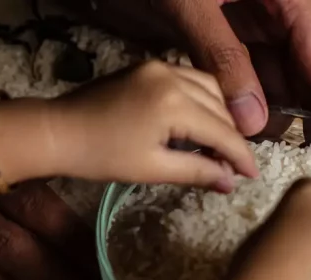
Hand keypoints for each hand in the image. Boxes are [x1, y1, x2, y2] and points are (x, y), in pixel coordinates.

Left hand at [47, 60, 257, 191]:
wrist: (57, 132)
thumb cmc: (100, 156)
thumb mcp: (151, 169)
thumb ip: (196, 171)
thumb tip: (230, 182)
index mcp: (174, 103)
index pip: (222, 131)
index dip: (240, 156)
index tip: (253, 177)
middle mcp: (172, 75)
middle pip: (220, 106)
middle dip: (231, 137)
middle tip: (233, 168)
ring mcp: (159, 66)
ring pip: (208, 87)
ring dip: (219, 115)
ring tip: (218, 146)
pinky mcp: (147, 66)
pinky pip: (188, 78)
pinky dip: (201, 99)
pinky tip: (198, 123)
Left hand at [71, 0, 310, 173]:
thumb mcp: (193, 3)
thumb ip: (224, 57)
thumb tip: (255, 122)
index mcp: (289, 1)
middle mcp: (277, 17)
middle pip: (309, 83)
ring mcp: (249, 30)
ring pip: (273, 89)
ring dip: (275, 128)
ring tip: (288, 171)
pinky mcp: (220, 40)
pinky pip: (241, 83)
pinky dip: (243, 114)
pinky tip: (245, 144)